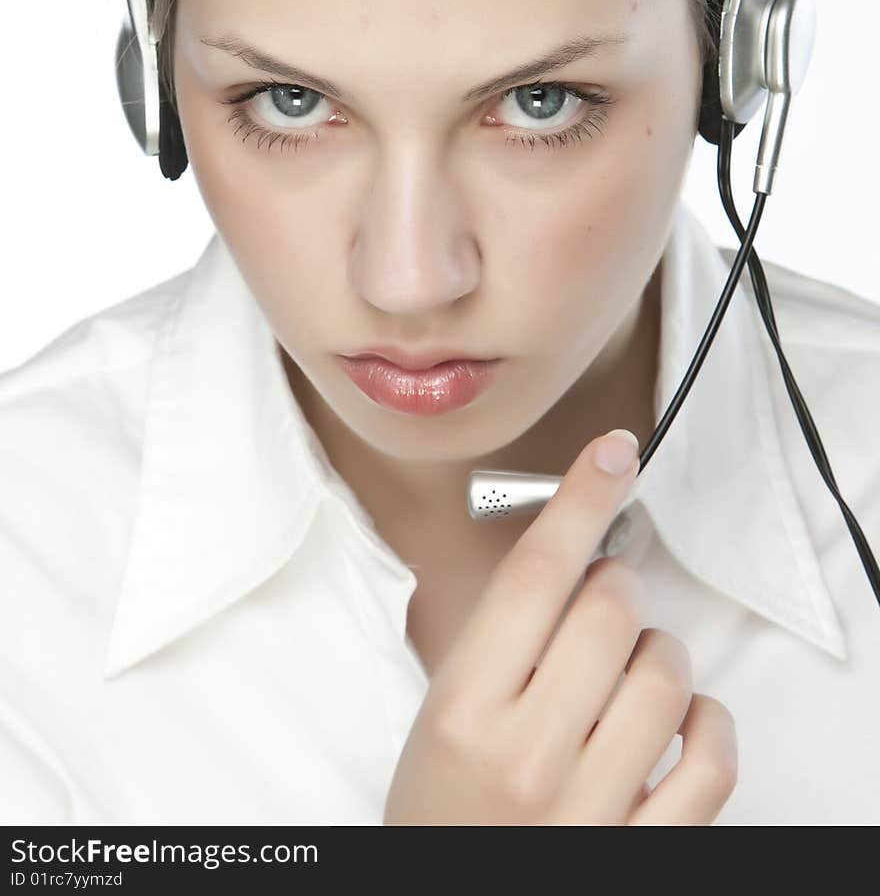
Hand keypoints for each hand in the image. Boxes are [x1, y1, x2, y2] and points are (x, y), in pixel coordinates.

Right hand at [383, 429, 737, 824]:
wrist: (445, 893)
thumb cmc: (444, 803)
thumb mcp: (444, 710)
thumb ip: (503, 635)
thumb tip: (578, 552)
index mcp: (465, 710)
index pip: (535, 577)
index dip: (580, 501)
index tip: (613, 455)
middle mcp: (527, 757)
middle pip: (609, 613)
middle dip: (617, 586)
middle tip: (604, 598)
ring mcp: (590, 809)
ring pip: (665, 677)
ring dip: (659, 652)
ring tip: (630, 670)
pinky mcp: (643, 849)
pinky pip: (711, 760)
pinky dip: (708, 722)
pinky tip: (679, 721)